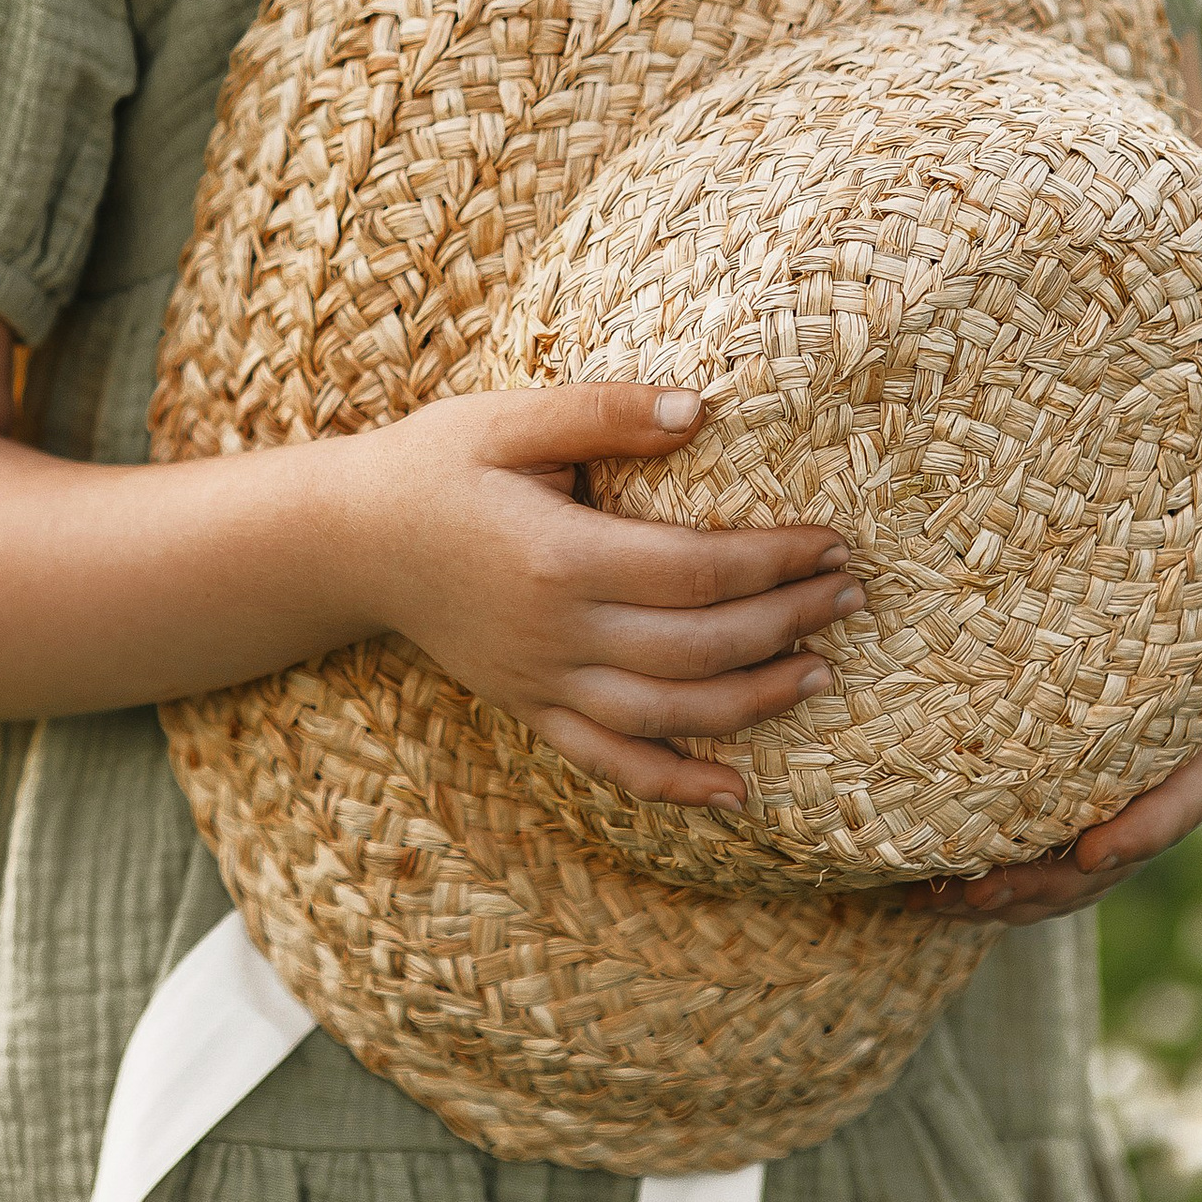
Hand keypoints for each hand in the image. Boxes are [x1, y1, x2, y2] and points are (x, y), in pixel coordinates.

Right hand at [347, 380, 860, 809]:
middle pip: (697, 646)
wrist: (350, 541)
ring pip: (667, 715)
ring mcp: (541, 683)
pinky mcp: (529, 709)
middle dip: (787, 624)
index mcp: (558, 557)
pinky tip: (736, 793)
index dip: (774, 561)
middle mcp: (555, 634)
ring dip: (754, 703)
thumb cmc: (435, 465)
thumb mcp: (509, 418)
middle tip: (852, 596)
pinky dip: (674, 785)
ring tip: (821, 673)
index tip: (831, 541)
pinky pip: (609, 762)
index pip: (696, 570)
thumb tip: (702, 408)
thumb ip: (605, 411)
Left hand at [904, 592, 1201, 922]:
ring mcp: (1110, 824)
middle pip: (1106, 862)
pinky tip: (924, 894)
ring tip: (942, 898)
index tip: (1092, 848)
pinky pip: (1029, 871)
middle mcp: (1157, 805)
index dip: (1142, 831)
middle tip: (984, 887)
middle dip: (1046, 883)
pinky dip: (980, 890)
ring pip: (1060, 882)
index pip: (1180, 805)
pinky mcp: (1063, 827)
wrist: (1177, 650)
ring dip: (1003, 898)